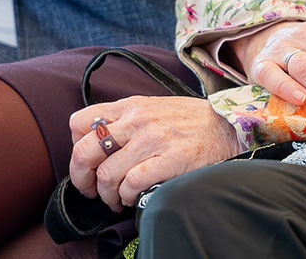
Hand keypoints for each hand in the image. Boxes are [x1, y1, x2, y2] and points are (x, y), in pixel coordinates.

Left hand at [67, 96, 241, 208]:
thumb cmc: (188, 121)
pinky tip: (134, 198)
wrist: (228, 126)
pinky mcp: (170, 160)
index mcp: (129, 107)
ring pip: (106, 174)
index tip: (88, 163)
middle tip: (91, 190)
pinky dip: (127, 197)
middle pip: (84, 151)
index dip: (76, 147)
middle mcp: (136, 121)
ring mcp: (152, 140)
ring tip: (118, 199)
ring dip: (107, 195)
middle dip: (81, 178)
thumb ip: (125, 119)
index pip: (79, 122)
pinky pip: (132, 184)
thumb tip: (98, 142)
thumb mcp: (152, 108)